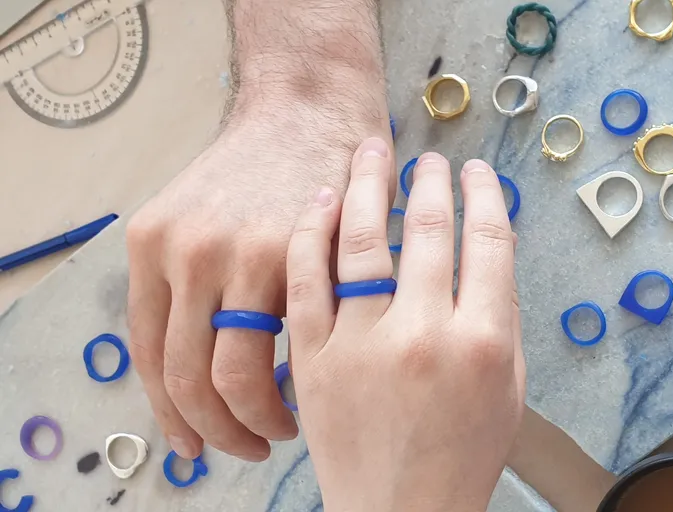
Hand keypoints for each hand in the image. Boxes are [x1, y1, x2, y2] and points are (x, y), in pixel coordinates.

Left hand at [126, 117, 389, 461]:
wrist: (311, 107)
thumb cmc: (261, 169)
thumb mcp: (196, 219)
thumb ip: (188, 285)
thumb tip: (201, 371)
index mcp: (151, 248)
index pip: (149, 359)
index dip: (171, 416)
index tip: (193, 444)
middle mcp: (185, 253)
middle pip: (185, 379)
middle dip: (214, 432)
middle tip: (243, 447)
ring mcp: (239, 254)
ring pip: (233, 377)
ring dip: (255, 421)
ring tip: (280, 428)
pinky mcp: (296, 256)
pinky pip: (289, 346)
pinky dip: (296, 385)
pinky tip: (310, 393)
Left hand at [287, 138, 525, 510]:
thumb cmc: (461, 456)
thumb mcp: (509, 389)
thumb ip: (503, 319)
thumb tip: (488, 253)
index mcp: (481, 341)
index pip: (487, 240)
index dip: (484, 194)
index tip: (476, 173)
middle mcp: (421, 334)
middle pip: (426, 229)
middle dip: (430, 181)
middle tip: (428, 160)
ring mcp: (361, 345)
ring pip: (361, 241)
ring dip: (368, 186)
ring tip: (372, 152)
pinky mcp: (313, 359)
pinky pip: (306, 281)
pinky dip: (312, 233)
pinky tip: (322, 201)